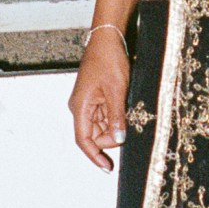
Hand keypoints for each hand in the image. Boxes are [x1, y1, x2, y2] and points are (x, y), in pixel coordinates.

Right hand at [68, 29, 130, 170]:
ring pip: (102, 126)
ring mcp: (88, 103)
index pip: (84, 140)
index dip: (94, 156)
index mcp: (80, 107)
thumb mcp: (116, 90)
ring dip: (115, 124)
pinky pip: (105, 115)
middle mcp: (80, 108)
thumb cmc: (108, 60)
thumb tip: (119, 139)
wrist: (107, 40)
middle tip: (128, 124)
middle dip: (111, 135)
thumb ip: (116, 116)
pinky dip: (115, 116)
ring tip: (126, 107)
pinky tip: (123, 105)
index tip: (107, 167)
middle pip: (95, 134)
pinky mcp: (95, 98)